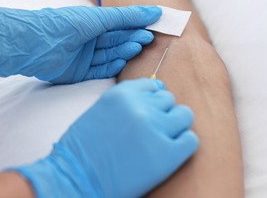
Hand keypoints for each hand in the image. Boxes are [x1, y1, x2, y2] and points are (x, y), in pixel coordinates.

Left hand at [0, 4, 160, 83]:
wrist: (37, 44)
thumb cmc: (66, 24)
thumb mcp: (100, 17)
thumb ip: (126, 16)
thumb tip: (154, 11)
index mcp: (92, 24)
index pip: (119, 26)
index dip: (135, 26)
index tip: (152, 27)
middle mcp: (89, 40)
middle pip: (116, 41)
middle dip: (132, 39)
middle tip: (147, 39)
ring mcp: (84, 57)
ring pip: (110, 55)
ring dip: (124, 51)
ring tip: (136, 47)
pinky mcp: (79, 73)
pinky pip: (100, 70)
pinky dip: (111, 66)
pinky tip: (122, 61)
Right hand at [13, 78, 198, 197]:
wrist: (75, 179)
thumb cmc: (85, 148)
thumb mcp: (102, 110)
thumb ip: (129, 99)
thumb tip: (159, 89)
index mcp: (123, 94)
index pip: (154, 86)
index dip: (152, 101)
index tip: (147, 114)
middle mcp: (140, 107)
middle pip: (169, 100)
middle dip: (162, 114)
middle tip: (151, 132)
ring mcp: (154, 129)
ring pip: (184, 115)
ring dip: (176, 127)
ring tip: (161, 141)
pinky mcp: (166, 154)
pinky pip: (190, 140)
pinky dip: (183, 145)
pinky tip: (168, 153)